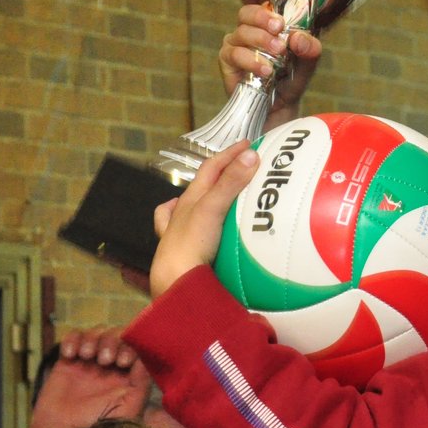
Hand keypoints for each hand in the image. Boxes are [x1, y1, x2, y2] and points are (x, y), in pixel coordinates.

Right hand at [29, 330, 153, 427]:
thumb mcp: (129, 409)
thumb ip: (141, 383)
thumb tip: (144, 357)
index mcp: (129, 375)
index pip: (136, 346)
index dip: (131, 346)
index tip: (123, 362)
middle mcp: (111, 367)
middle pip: (117, 335)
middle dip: (112, 341)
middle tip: (105, 360)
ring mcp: (89, 363)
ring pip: (96, 333)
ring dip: (94, 339)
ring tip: (88, 356)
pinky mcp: (68, 362)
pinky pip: (72, 338)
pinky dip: (72, 340)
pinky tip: (70, 355)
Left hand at [147, 141, 258, 297]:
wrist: (176, 283)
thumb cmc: (190, 244)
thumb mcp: (213, 208)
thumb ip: (231, 183)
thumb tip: (251, 155)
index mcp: (191, 199)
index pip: (211, 169)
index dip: (229, 154)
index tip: (248, 144)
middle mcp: (184, 213)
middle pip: (203, 186)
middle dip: (221, 173)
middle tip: (243, 166)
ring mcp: (182, 233)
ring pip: (194, 208)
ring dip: (210, 198)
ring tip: (225, 195)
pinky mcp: (186, 254)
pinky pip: (191, 235)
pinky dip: (196, 226)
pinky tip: (198, 227)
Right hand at [220, 0, 321, 128]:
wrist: (281, 107)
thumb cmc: (292, 77)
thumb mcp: (308, 62)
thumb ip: (310, 49)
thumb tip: (298, 38)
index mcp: (266, 19)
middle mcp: (248, 27)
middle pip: (246, 11)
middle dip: (263, 16)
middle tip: (279, 27)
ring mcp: (235, 43)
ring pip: (242, 32)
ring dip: (261, 40)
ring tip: (278, 53)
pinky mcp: (228, 62)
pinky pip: (235, 54)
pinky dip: (251, 61)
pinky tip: (265, 71)